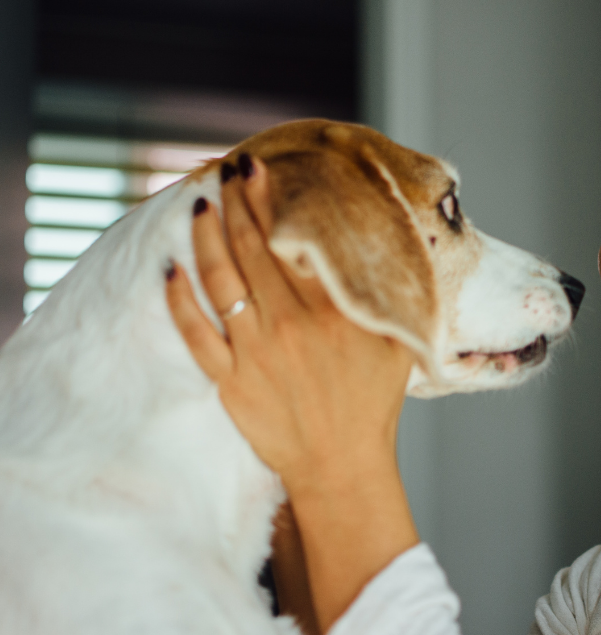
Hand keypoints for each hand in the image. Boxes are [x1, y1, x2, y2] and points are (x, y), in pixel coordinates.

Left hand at [165, 154, 419, 634]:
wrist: (343, 465)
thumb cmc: (372, 404)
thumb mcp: (394, 343)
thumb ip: (381, 298)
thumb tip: (374, 254)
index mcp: (331, 310)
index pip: (291, 240)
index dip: (270, 201)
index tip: (258, 170)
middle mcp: (289, 323)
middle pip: (251, 249)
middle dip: (236, 203)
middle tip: (226, 172)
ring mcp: (255, 351)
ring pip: (219, 280)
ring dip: (206, 237)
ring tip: (200, 206)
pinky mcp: (230, 379)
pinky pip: (195, 332)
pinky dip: (179, 299)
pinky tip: (171, 270)